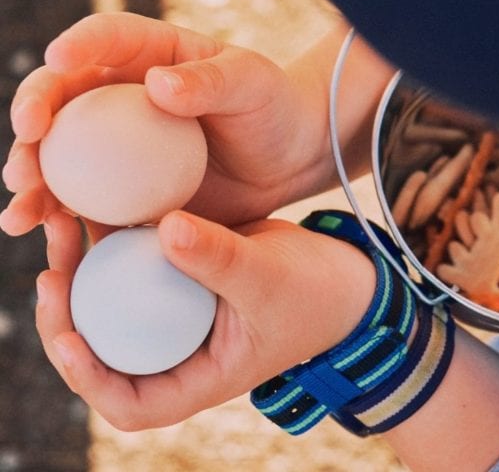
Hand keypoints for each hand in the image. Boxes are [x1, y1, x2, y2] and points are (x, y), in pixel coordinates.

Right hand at [1, 12, 390, 236]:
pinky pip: (89, 202)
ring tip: (20, 208)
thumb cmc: (273, 107)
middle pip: (63, 100)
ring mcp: (121, 148)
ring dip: (34, 181)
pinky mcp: (128, 190)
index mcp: (149, 55)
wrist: (289, 158)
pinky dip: (65, 219)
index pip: (104, 40)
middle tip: (28, 146)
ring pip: (63, 158)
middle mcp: (122, 98)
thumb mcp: (251, 83)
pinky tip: (50, 237)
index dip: (75, 46)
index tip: (56, 60)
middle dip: (34, 119)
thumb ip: (210, 81)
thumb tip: (156, 86)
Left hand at [36, 209, 375, 429]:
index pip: (131, 402)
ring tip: (62, 224)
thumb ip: (221, 260)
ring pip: (113, 300)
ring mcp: (177, 312)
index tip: (68, 337)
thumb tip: (166, 228)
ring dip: (80, 268)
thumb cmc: (315, 294)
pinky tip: (99, 203)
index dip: (89, 378)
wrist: (339, 272)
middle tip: (52, 269)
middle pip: (105, 346)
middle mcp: (179, 349)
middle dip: (68, 314)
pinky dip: (113, 238)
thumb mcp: (269, 280)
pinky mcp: (181, 275)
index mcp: (199, 376)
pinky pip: (136, 263)